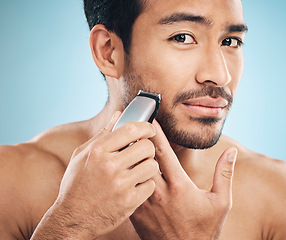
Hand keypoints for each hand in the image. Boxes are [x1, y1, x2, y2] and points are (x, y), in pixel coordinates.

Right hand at [32, 112, 158, 238]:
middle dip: (148, 147)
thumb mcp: (82, 155)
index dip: (145, 126)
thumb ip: (102, 134)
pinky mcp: (129, 202)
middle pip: (146, 146)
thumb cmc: (76, 184)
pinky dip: (146, 184)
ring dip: (148, 166)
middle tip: (143, 152)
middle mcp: (110, 166)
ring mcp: (121, 185)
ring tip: (139, 169)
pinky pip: (150, 185)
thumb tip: (118, 115)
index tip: (149, 129)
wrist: (72, 218)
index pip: (131, 129)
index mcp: (98, 151)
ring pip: (152, 166)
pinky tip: (136, 185)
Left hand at [130, 120, 236, 239]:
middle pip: (142, 158)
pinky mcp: (136, 213)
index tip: (151, 119)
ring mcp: (145, 203)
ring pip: (131, 172)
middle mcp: (159, 192)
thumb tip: (231, 152)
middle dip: (137, 140)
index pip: (163, 152)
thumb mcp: (221, 202)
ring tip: (124, 141)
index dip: (156, 133)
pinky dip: (124, 174)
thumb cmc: (204, 230)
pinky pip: (126, 188)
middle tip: (132, 125)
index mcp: (179, 186)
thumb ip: (225, 174)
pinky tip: (121, 166)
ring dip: (129, 155)